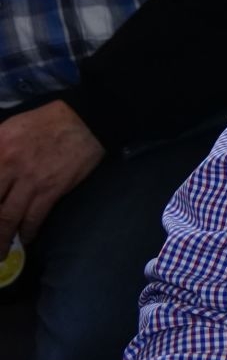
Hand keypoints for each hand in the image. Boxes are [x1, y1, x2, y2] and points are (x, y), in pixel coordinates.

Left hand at [0, 100, 106, 248]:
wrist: (86, 121)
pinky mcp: (51, 189)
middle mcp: (7, 165)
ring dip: (1, 238)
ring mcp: (30, 180)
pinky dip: (27, 232)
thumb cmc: (45, 122)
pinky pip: (34, 217)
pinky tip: (25, 239)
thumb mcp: (9, 128)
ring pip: (7, 218)